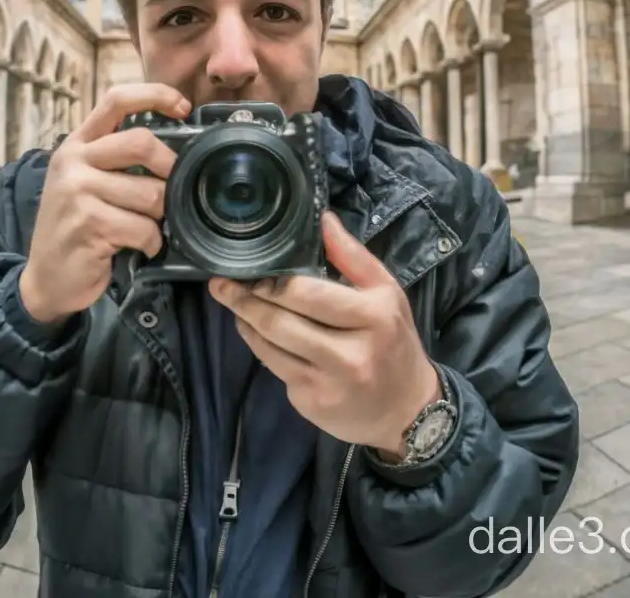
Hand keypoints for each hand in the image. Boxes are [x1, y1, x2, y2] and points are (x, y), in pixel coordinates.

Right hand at [19, 83, 189, 323]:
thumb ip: (117, 159)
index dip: (155, 95)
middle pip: (142, 143)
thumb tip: (174, 149)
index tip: (183, 107)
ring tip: (147, 226)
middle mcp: (73, 161)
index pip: (117, 100)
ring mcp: (77, 192)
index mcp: (78, 144)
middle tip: (170, 191)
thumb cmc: (77, 226)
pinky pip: (144, 228)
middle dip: (169, 169)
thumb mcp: (86, 182)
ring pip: (150, 192)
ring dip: (160, 216)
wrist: (46, 278)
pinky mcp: (88, 224)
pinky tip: (141, 247)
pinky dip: (152, 242)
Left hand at [208, 211, 440, 455]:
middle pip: (282, 322)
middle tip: (221, 283)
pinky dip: (258, 344)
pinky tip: (251, 328)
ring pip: (271, 346)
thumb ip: (353, 256)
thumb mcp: (386, 292)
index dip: (273, 283)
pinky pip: (274, 367)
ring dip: (245, 320)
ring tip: (229, 300)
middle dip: (246, 300)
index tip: (248, 269)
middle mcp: (352, 354)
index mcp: (374, 317)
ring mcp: (329, 383)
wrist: (408, 410)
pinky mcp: (311, 404)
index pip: (311, 295)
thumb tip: (322, 218)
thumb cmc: (394, 340)